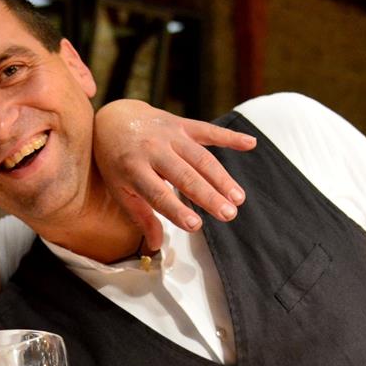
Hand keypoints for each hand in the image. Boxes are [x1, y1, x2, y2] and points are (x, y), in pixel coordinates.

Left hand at [93, 99, 256, 250]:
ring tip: (238, 198)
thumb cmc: (117, 161)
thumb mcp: (120, 189)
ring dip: (222, 177)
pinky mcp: (182, 124)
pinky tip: (251, 144)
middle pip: (185, 176)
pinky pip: (208, 130)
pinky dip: (230, 137)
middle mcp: (152, 150)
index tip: (196, 225)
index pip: (158, 194)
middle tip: (228, 214)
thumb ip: (141, 216)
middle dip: (208, 196)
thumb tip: (155, 247)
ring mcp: (169, 135)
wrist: (114, 118)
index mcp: (133, 169)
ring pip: (200, 157)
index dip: (177, 210)